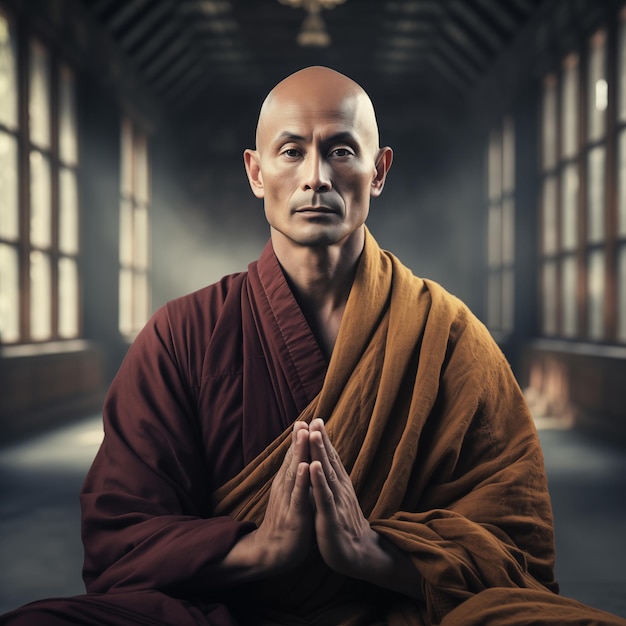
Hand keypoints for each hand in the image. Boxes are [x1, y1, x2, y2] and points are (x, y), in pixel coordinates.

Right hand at [217, 421, 312, 580]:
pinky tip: (305, 466)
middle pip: (293, 459)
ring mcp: (288, 499)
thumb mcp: (291, 494)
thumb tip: (300, 458)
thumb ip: (295, 476)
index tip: (306, 419)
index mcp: (287, 482)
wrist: (273, 552)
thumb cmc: (286, 521)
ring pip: (295, 471)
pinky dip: (301, 479)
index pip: (293, 456)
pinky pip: (299, 494)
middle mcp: (285, 487)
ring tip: (304, 433)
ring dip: (299, 452)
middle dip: (299, 439)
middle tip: (303, 419)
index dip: (299, 438)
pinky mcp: (295, 514)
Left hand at [308, 418, 423, 598]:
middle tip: (316, 419)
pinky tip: (313, 467)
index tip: (317, 419)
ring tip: (314, 433)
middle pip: (330, 460)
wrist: (358, 555)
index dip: (324, 439)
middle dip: (322, 439)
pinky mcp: (331, 517)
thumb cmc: (344, 524)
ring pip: (327, 473)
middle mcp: (340, 489)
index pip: (331, 458)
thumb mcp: (336, 499)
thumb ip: (330, 481)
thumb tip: (322, 463)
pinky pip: (324, 496)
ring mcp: (337, 502)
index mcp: (340, 485)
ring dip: (320, 452)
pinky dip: (318, 480)